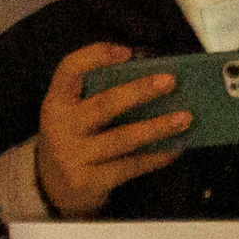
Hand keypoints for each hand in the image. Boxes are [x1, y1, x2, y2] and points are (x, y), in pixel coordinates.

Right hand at [37, 40, 191, 216]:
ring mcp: (73, 155)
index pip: (68, 69)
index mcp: (57, 101)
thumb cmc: (75, 138)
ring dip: (157, 127)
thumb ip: (100, 97)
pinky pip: (129, 166)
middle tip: (170, 81)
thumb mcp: (74, 115)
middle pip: (103, 105)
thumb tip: (153, 80)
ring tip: (185, 118)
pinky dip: (155, 157)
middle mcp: (61, 126)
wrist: (53, 186)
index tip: (125, 52)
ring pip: (122, 138)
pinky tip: (174, 148)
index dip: (95, 57)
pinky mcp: (88, 181)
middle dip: (139, 91)